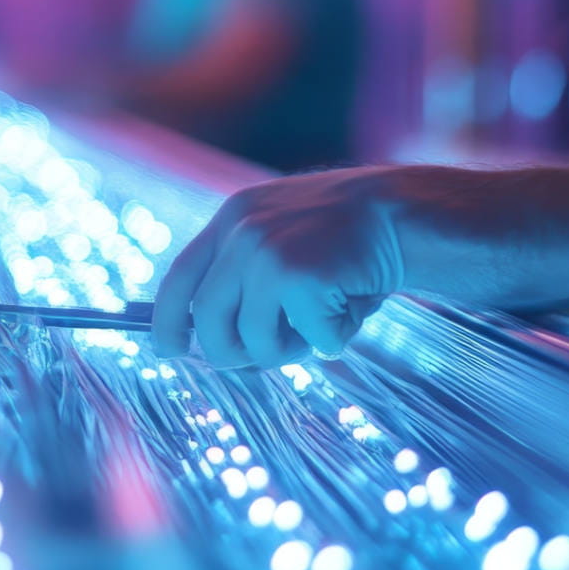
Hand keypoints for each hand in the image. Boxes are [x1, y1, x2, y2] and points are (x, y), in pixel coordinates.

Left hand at [151, 169, 404, 367]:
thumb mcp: (284, 241)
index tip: (167, 351)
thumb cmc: (347, 241)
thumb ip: (249, 281)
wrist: (402, 210)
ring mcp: (268, 252)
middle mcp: (241, 232)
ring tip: (321, 325)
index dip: (167, 321)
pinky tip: (350, 307)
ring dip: (290, 350)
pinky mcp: (300, 275)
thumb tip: (218, 348)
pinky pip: (307, 339)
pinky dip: (332, 338)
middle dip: (228, 353)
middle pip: (206, 318)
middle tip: (261, 359)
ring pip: (254, 339)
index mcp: (233, 219)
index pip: (180, 277)